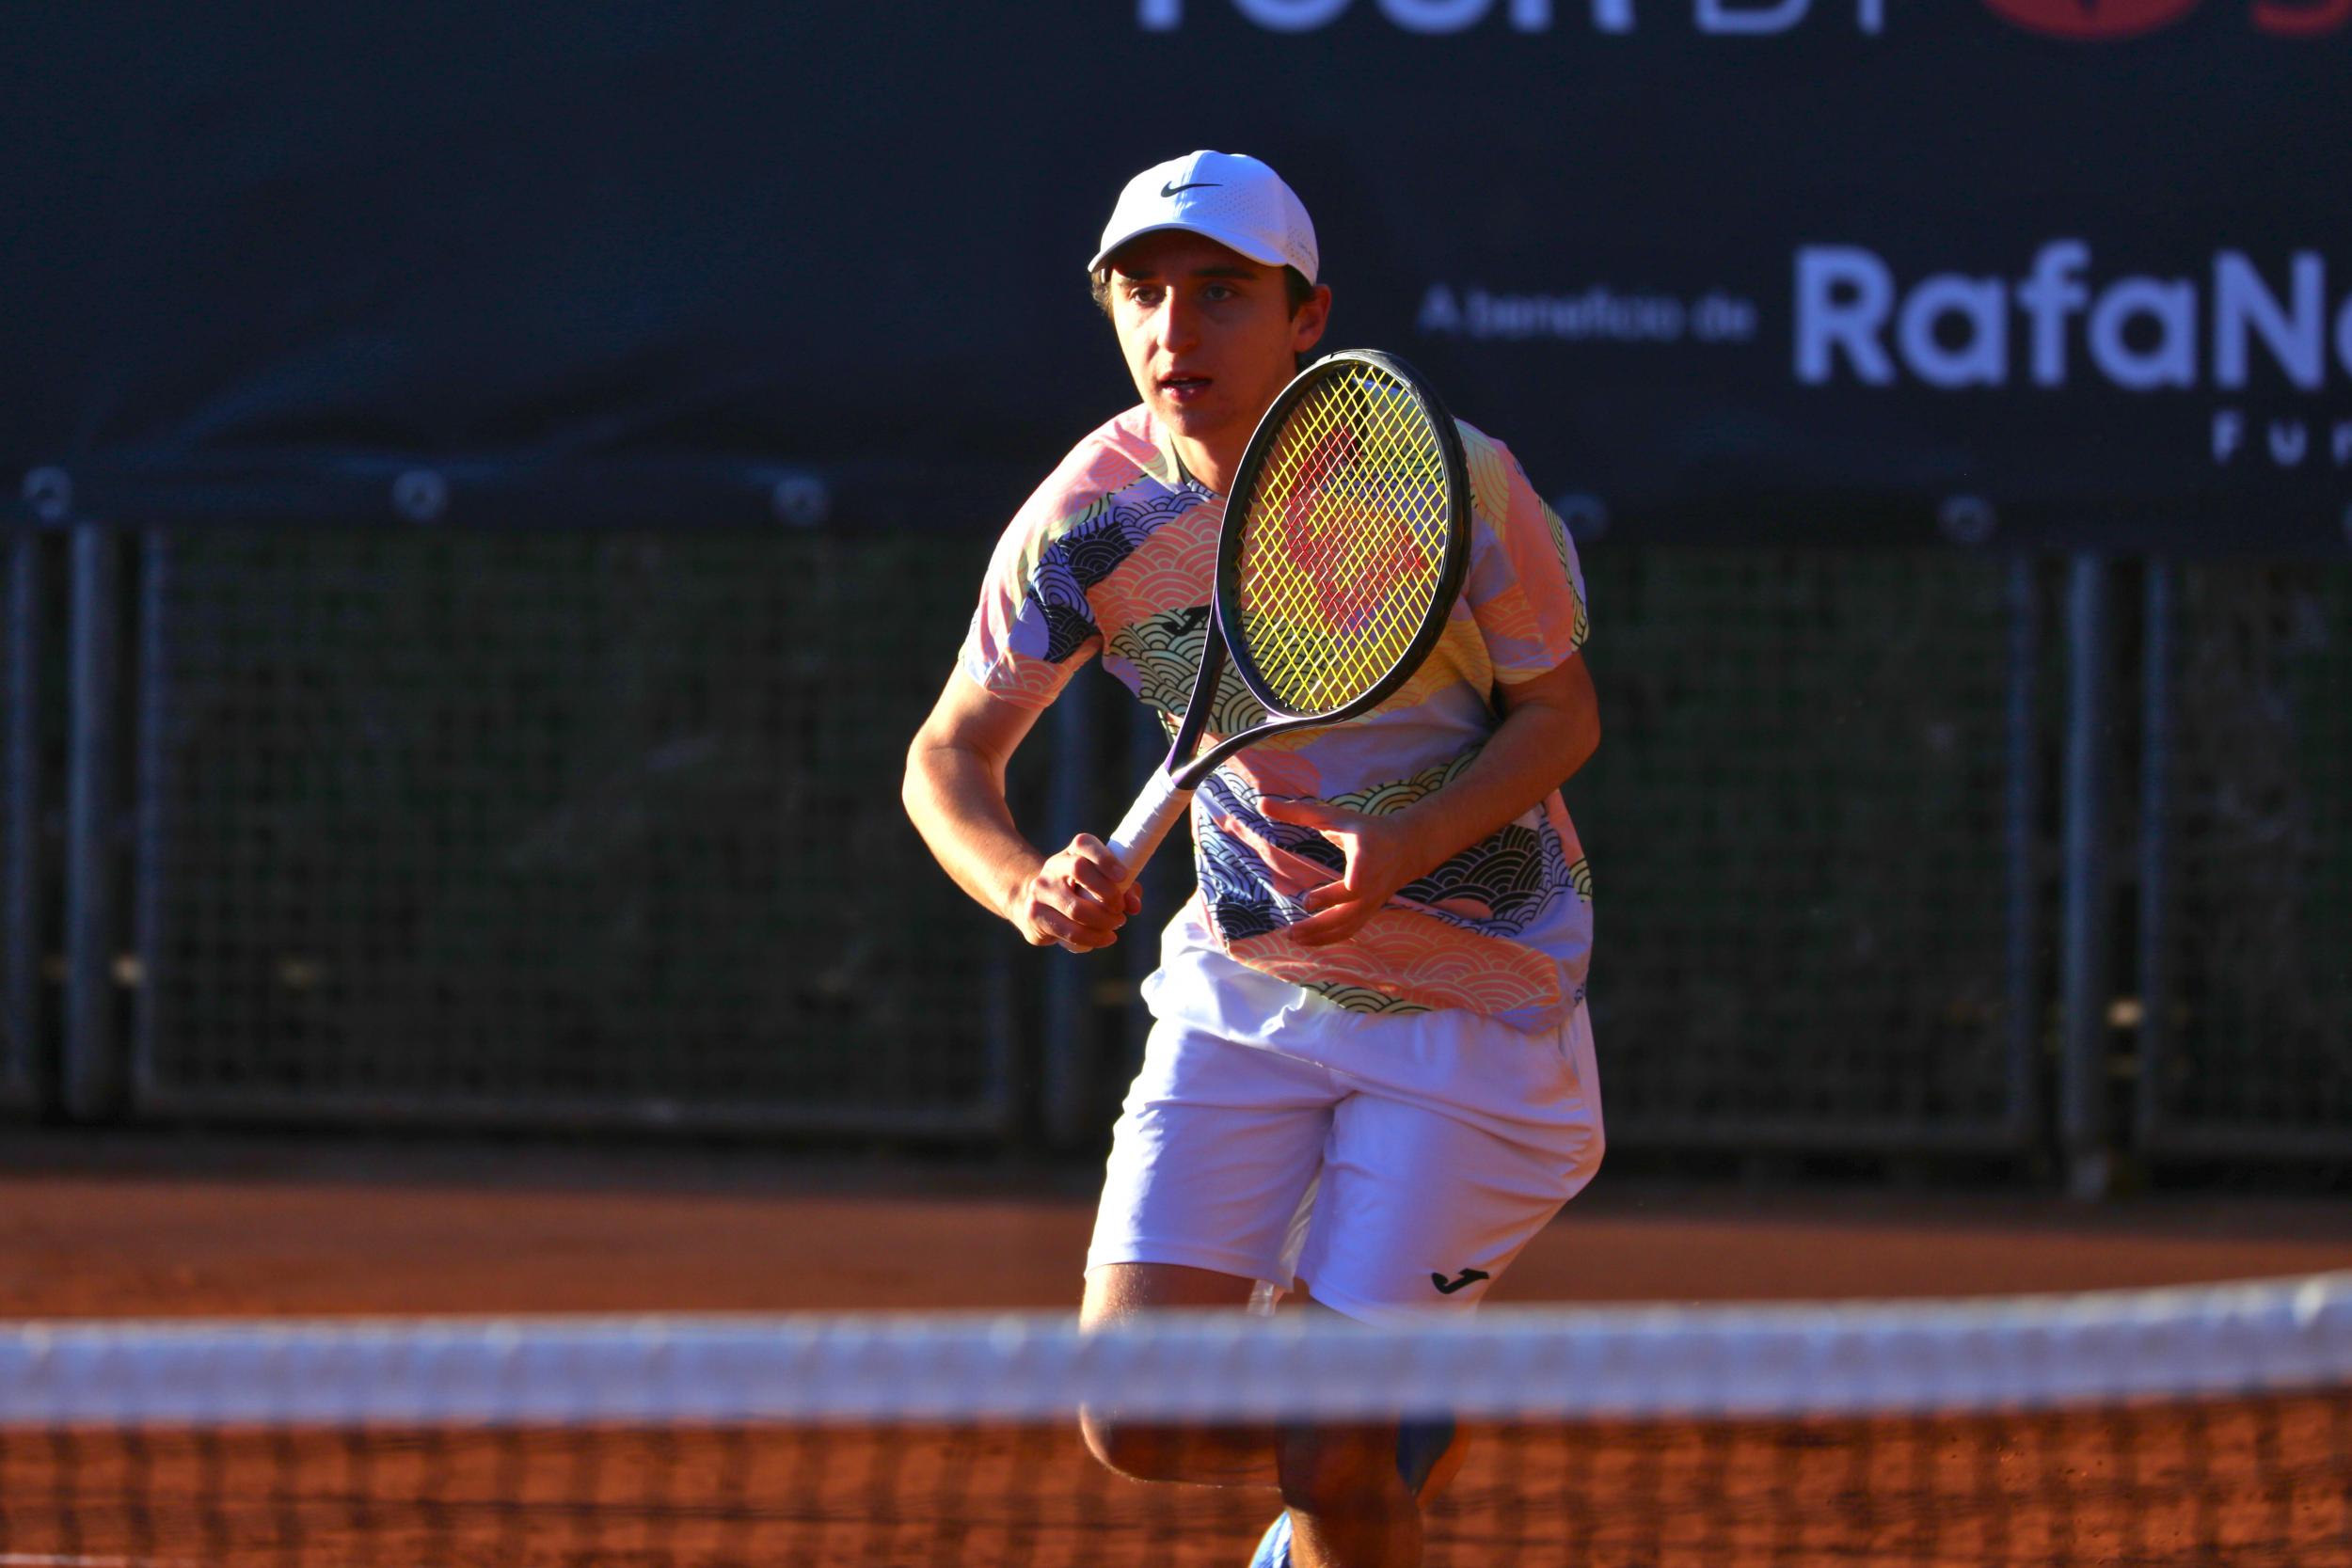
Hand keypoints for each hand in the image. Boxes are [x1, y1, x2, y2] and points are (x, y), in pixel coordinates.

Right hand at [1009, 834, 1142, 953]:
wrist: (1040, 903)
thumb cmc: (1082, 891)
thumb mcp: (1103, 884)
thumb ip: (1125, 890)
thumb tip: (1134, 906)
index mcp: (1072, 852)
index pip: (1084, 844)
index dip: (1105, 858)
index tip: (1123, 876)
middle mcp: (1053, 866)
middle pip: (1079, 869)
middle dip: (1107, 893)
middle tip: (1120, 909)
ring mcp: (1040, 890)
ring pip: (1075, 908)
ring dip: (1103, 921)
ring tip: (1116, 925)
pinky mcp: (1034, 914)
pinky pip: (1068, 931)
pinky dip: (1092, 938)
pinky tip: (1105, 938)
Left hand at [1255, 798, 1430, 946]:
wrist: (1407, 848)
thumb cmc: (1364, 828)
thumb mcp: (1334, 815)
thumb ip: (1297, 811)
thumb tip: (1260, 802)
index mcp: (1367, 850)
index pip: (1365, 867)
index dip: (1360, 877)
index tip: (1352, 884)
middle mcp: (1373, 879)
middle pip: (1352, 902)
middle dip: (1325, 914)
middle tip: (1295, 925)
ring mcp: (1373, 899)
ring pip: (1349, 923)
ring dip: (1321, 934)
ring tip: (1291, 936)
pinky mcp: (1370, 911)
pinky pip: (1350, 930)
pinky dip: (1328, 939)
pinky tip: (1305, 941)